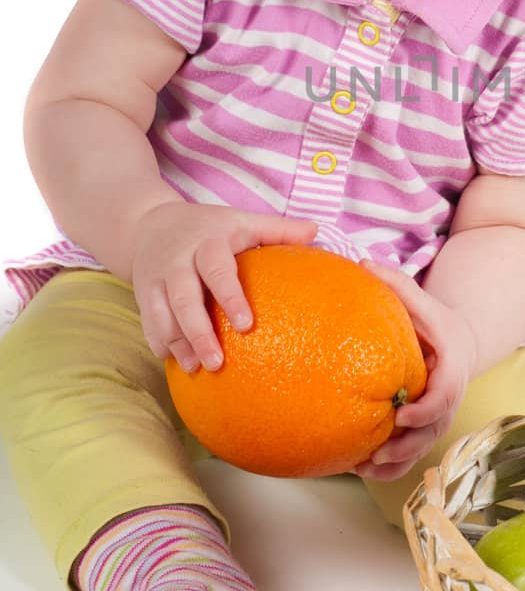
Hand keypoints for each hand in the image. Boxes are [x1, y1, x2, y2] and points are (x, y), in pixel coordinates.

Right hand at [130, 204, 317, 374]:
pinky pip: (148, 323)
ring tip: (197, 369)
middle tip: (217, 362)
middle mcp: (177, 261)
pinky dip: (160, 343)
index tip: (246, 325)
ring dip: (178, 343)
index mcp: (206, 243)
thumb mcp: (241, 221)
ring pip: (161, 315)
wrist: (149, 224)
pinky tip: (178, 363)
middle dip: (198, 331)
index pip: (217, 270)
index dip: (230, 297)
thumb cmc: (209, 228)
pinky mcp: (142, 295)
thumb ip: (276, 229)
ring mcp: (155, 279)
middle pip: (183, 298)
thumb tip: (316, 230)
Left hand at [350, 261, 479, 482]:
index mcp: (452, 369)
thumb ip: (398, 284)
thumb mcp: (423, 301)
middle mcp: (449, 399)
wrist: (460, 343)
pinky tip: (363, 469)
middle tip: (378, 452)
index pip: (444, 395)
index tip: (402, 415)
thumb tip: (363, 264)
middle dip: (407, 446)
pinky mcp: (426, 429)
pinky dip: (392, 468)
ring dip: (396, 463)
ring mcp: (439, 418)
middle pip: (433, 430)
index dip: (426, 409)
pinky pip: (413, 455)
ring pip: (422, 448)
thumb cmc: (436, 322)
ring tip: (364, 467)